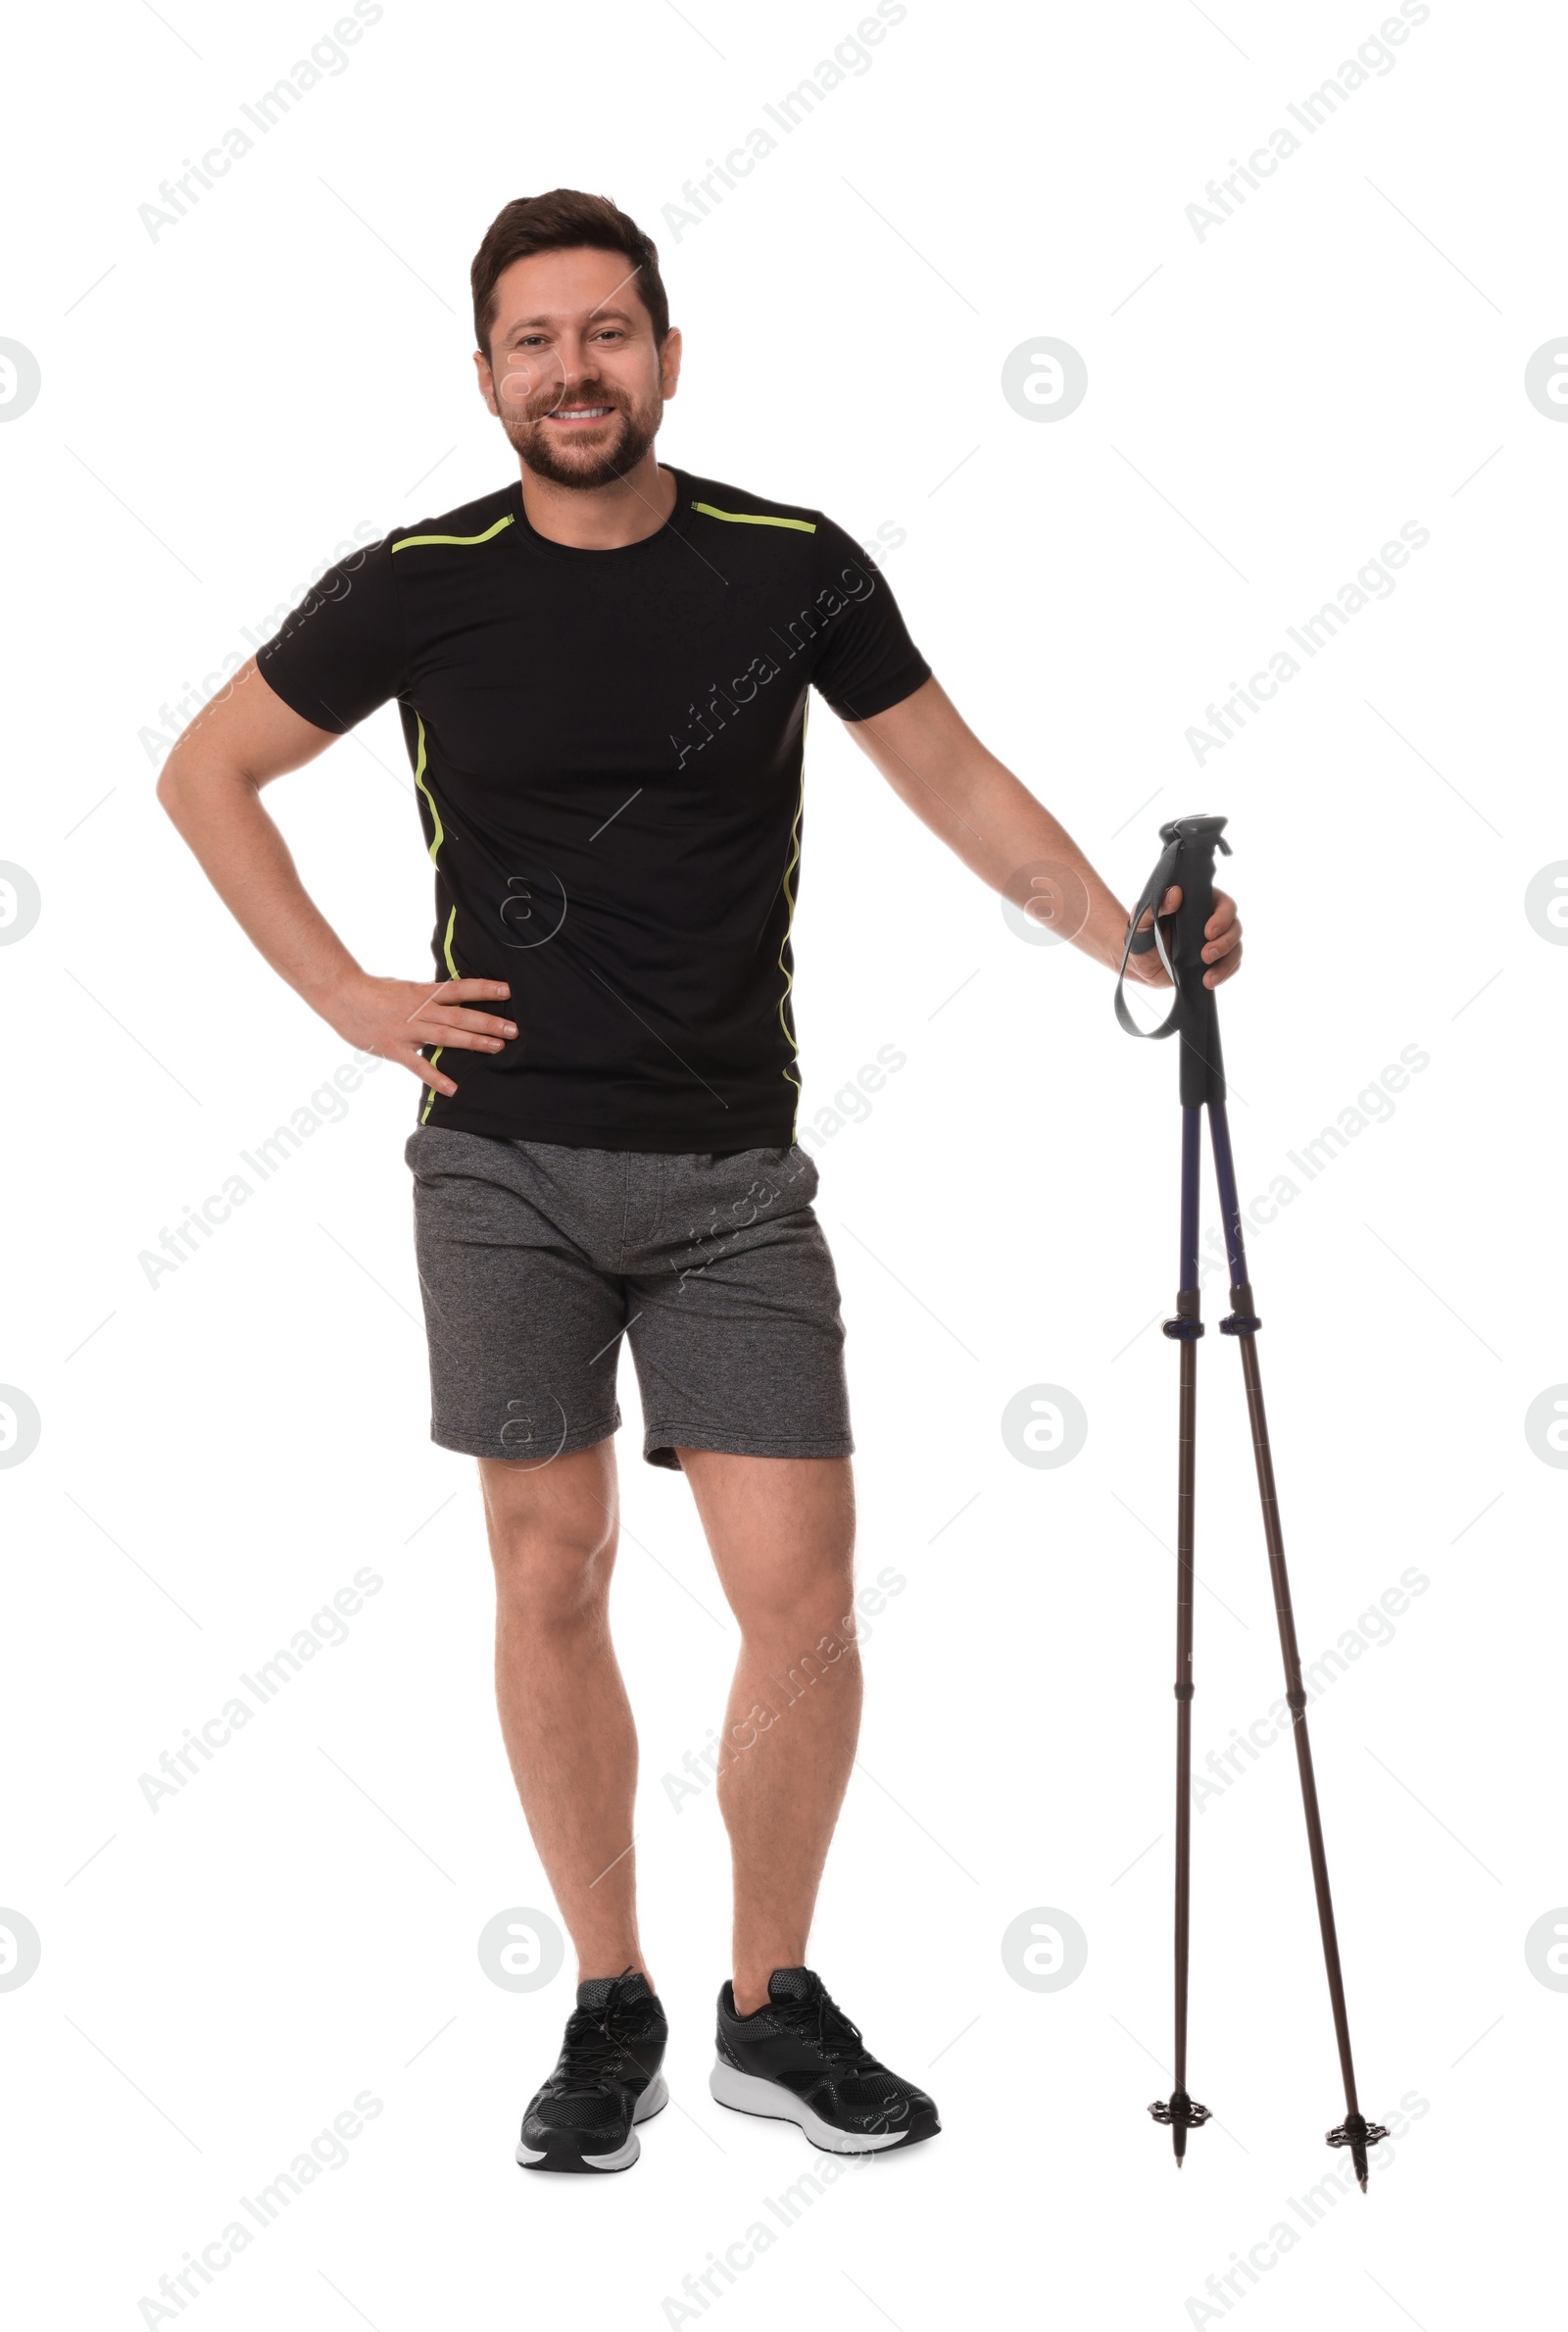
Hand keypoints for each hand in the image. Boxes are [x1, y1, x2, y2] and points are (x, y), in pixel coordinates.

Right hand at [323, 971, 515, 1095]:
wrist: (341, 995)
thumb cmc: (374, 991)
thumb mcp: (406, 987)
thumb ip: (428, 996)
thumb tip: (451, 997)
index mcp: (423, 992)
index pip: (459, 988)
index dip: (484, 988)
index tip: (508, 990)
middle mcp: (419, 1010)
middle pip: (459, 1015)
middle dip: (488, 1022)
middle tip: (514, 1029)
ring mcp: (408, 1030)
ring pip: (446, 1036)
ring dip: (473, 1041)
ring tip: (497, 1048)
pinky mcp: (394, 1048)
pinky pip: (418, 1066)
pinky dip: (436, 1077)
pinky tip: (453, 1089)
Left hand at [1130, 887, 1242, 989]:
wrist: (1139, 964)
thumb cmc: (1141, 935)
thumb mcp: (1142, 920)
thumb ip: (1156, 906)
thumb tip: (1175, 894)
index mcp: (1200, 903)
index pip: (1224, 904)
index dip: (1222, 917)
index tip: (1208, 932)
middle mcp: (1213, 920)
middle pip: (1234, 927)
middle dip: (1225, 943)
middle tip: (1205, 955)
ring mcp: (1215, 942)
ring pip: (1235, 948)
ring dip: (1226, 963)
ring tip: (1208, 978)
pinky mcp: (1215, 961)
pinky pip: (1230, 966)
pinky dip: (1225, 974)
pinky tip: (1210, 981)